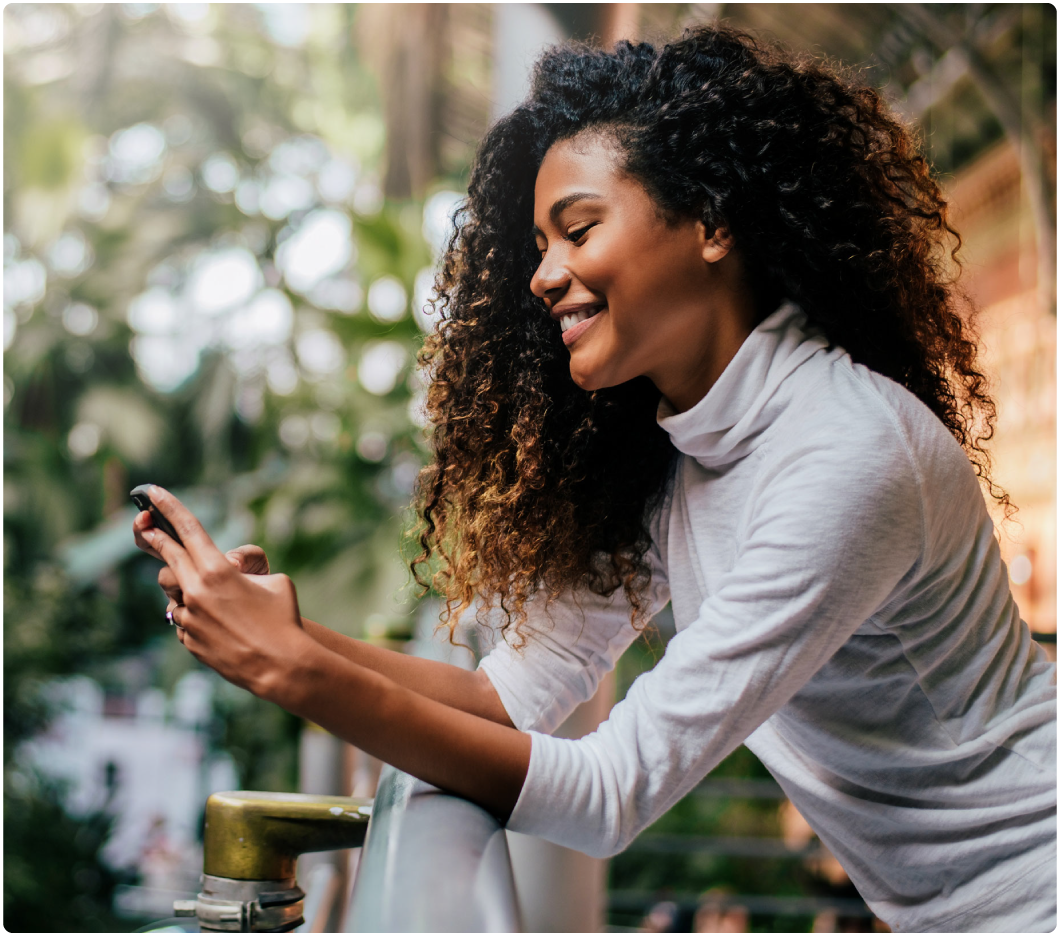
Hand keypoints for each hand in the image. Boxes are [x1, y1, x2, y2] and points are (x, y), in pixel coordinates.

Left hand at [135, 486, 312, 700]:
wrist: (282, 665)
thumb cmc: (284, 617)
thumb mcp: (274, 580)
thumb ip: (244, 570)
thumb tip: (226, 574)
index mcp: (218, 570)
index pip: (187, 528)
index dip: (167, 506)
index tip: (150, 492)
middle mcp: (196, 591)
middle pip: (168, 556)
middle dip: (155, 538)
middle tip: (145, 525)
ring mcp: (189, 618)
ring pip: (175, 593)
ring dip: (188, 588)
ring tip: (218, 600)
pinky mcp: (188, 641)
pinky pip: (184, 621)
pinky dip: (197, 617)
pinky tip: (223, 627)